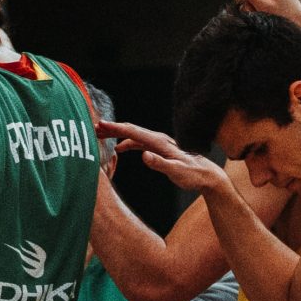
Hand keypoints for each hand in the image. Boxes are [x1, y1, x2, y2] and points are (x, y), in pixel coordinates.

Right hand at [95, 118, 231, 197]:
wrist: (207, 175)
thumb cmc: (193, 175)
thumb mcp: (177, 172)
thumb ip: (160, 164)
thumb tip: (144, 155)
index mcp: (160, 143)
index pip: (134, 132)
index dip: (116, 128)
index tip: (100, 125)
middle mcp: (158, 139)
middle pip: (131, 130)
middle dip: (112, 128)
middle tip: (93, 127)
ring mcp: (159, 144)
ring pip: (134, 135)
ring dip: (117, 134)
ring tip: (100, 136)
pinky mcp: (159, 149)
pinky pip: (139, 142)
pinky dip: (126, 142)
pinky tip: (118, 149)